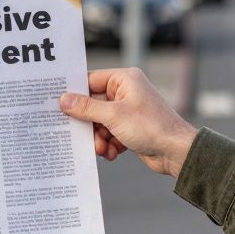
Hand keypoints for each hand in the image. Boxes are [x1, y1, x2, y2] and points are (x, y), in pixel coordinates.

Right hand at [59, 68, 198, 176]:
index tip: (58, 105)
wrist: (176, 152)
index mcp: (124, 79)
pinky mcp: (130, 128)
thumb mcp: (113, 116)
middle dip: (89, 125)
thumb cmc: (151, 127)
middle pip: (92, 106)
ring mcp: (128, 111)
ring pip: (99, 123)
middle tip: (82, 136)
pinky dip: (108, 145)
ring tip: (103, 149)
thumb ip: (86, 108)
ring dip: (98, 138)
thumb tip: (63, 100)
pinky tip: (113, 153)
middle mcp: (126, 92)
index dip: (75, 94)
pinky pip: (109, 134)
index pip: (90, 81)